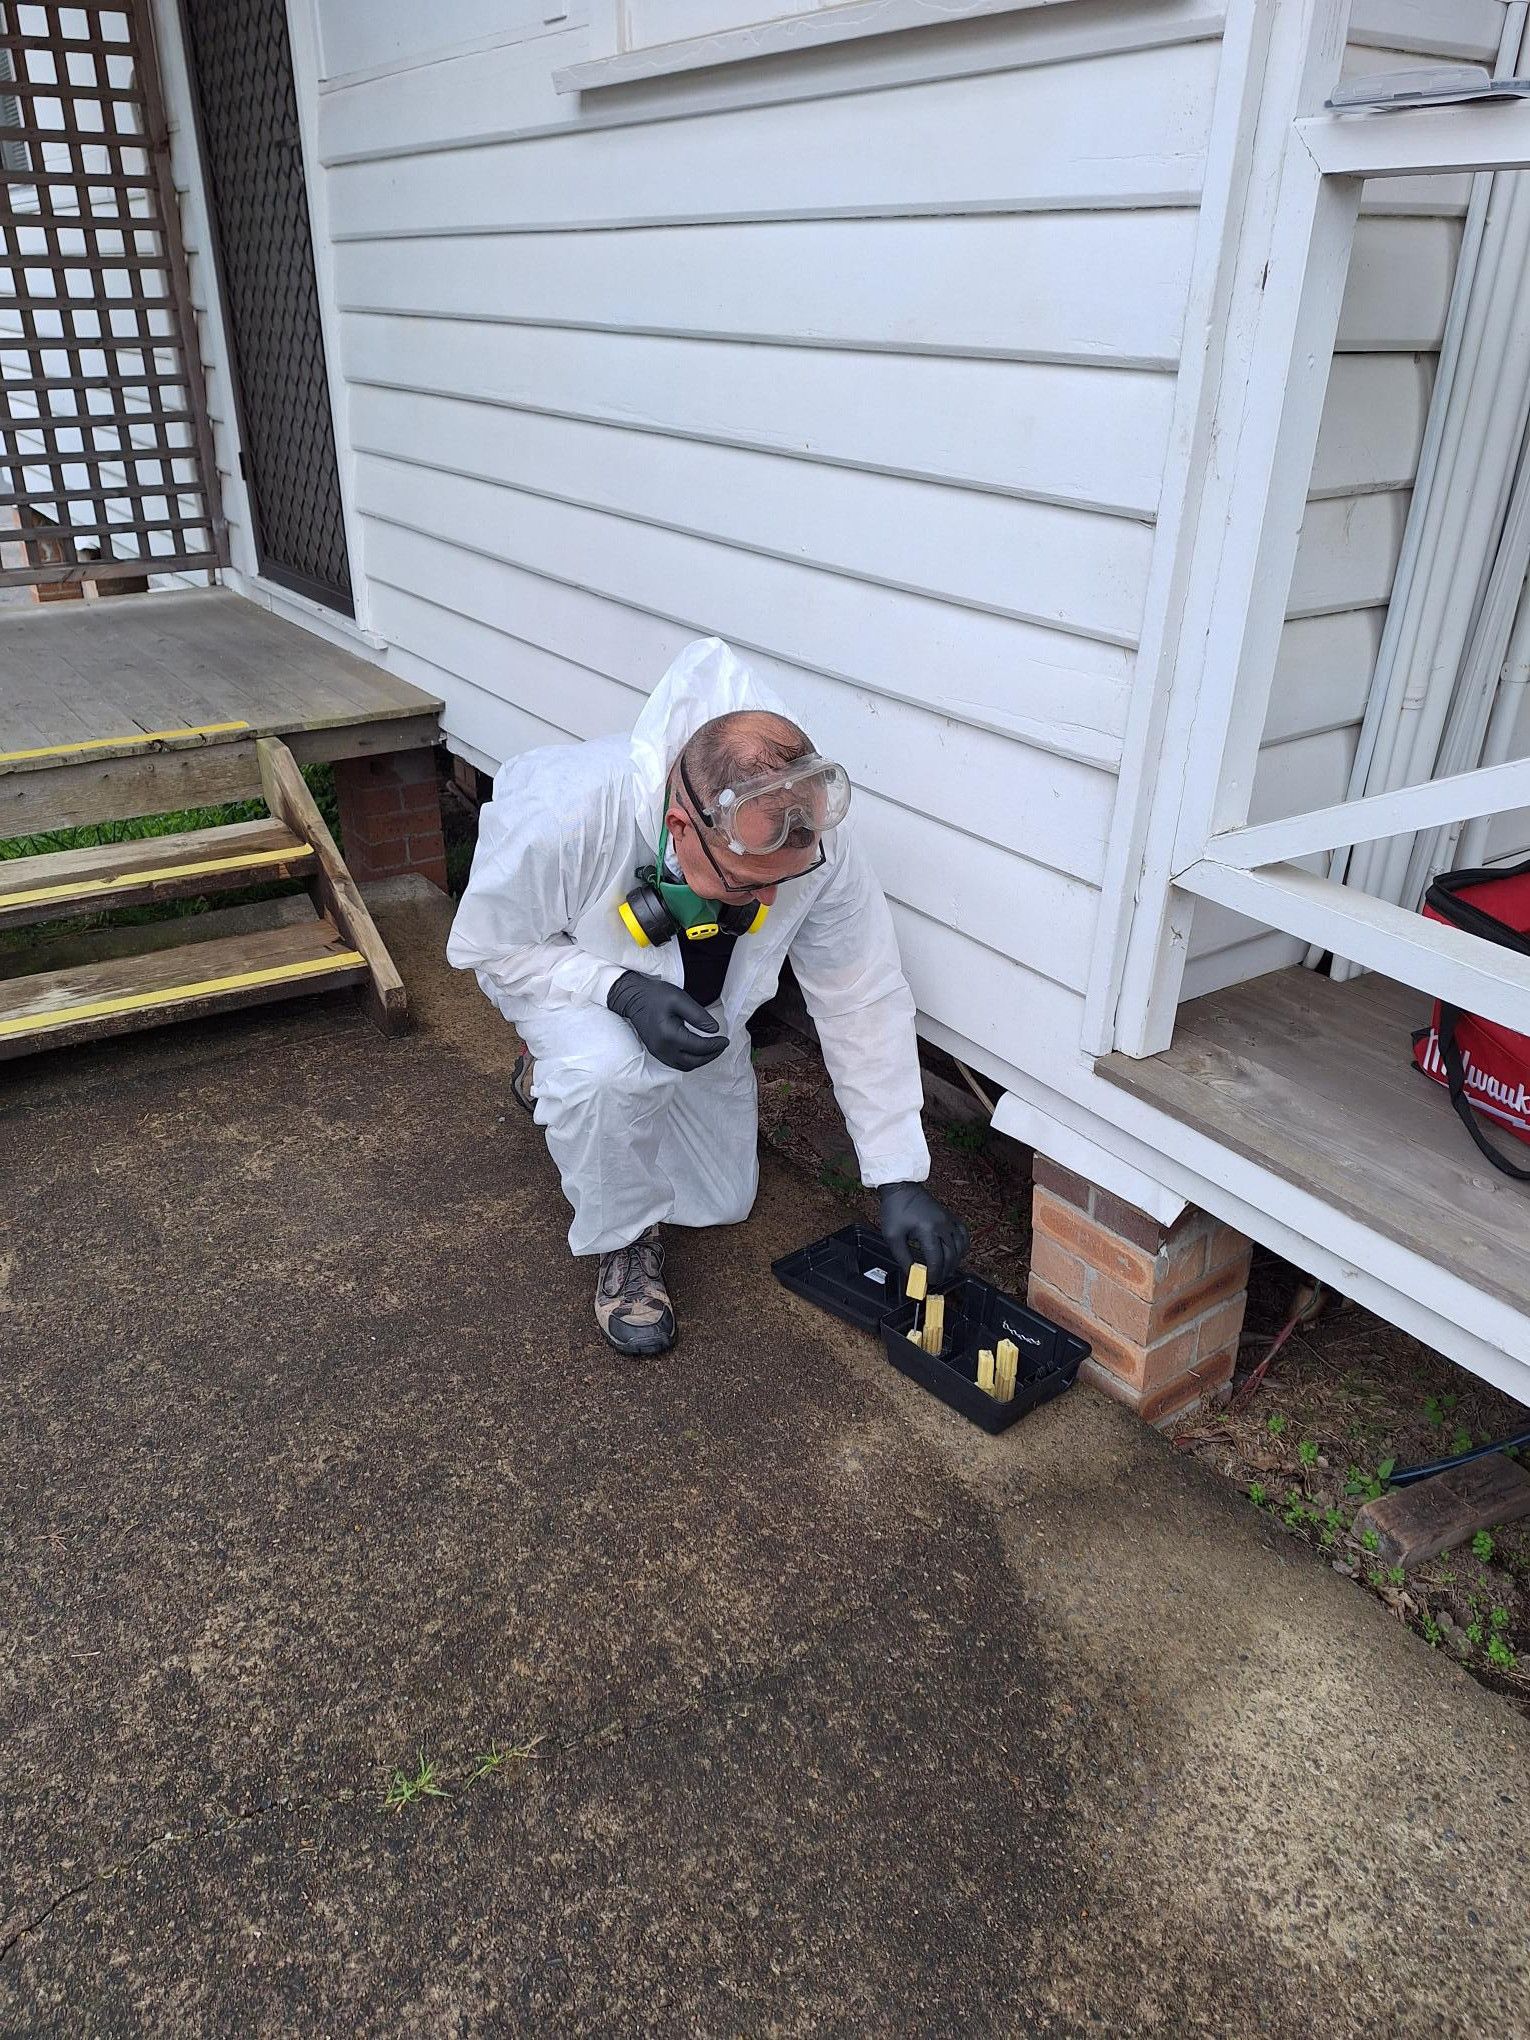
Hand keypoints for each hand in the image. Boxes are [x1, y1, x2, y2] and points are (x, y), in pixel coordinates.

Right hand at [608, 971, 729, 1071]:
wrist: (632, 998)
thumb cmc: (655, 995)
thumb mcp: (679, 999)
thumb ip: (698, 1015)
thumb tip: (714, 1030)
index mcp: (669, 1035)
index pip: (699, 1047)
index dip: (715, 1045)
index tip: (725, 1039)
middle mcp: (663, 1049)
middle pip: (693, 1062)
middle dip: (711, 1055)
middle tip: (722, 1045)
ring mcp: (658, 1052)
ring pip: (685, 1066)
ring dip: (701, 1061)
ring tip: (712, 1049)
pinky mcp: (656, 1052)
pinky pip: (677, 1063)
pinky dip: (690, 1061)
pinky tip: (698, 1051)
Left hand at [879, 1181, 969, 1288]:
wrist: (901, 1188)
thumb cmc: (895, 1209)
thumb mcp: (892, 1237)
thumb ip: (903, 1258)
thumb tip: (911, 1274)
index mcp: (926, 1230)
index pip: (936, 1259)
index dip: (933, 1274)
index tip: (928, 1281)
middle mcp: (942, 1225)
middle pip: (951, 1256)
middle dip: (944, 1271)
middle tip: (935, 1278)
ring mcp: (948, 1220)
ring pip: (960, 1247)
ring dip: (954, 1261)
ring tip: (944, 1269)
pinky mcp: (950, 1217)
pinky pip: (963, 1235)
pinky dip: (962, 1247)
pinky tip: (956, 1253)